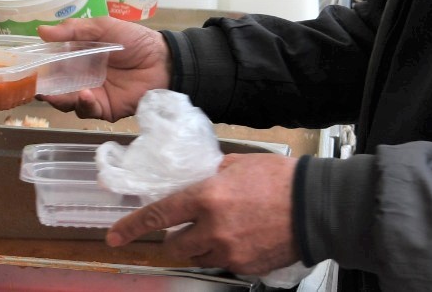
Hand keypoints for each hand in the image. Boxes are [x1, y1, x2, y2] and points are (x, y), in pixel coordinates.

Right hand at [35, 17, 169, 120]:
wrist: (165, 60)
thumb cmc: (135, 40)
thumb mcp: (103, 27)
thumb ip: (74, 30)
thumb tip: (41, 30)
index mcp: (79, 57)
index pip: (53, 64)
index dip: (39, 67)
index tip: (25, 68)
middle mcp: (82, 77)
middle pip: (56, 87)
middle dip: (43, 88)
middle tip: (32, 86)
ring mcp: (93, 94)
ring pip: (68, 102)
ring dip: (59, 99)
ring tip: (52, 94)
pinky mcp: (106, 109)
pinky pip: (89, 111)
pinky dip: (84, 104)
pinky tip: (84, 95)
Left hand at [107, 153, 299, 275]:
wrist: (317, 207)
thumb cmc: (281, 180)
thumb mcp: (238, 165)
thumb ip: (211, 175)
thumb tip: (196, 180)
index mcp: (207, 197)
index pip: (159, 215)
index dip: (132, 228)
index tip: (115, 236)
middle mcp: (213, 227)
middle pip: (174, 245)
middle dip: (174, 239)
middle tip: (184, 229)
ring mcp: (230, 251)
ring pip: (197, 256)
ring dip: (199, 246)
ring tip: (220, 230)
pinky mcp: (246, 266)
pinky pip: (223, 263)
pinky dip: (225, 252)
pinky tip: (242, 237)